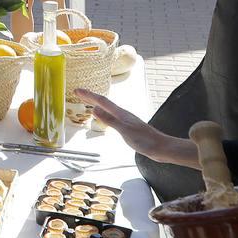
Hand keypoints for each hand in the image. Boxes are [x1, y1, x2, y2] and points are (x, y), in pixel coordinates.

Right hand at [74, 89, 199, 167]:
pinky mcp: (127, 127)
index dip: (88, 95)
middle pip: (103, 102)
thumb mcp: (124, 130)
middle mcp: (122, 114)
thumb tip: (94, 109)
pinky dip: (103, 113)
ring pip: (107, 108)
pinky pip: (111, 116)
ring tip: (88, 101)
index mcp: (121, 113)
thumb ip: (109, 120)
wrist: (160, 147)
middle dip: (90, 96)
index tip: (76, 90)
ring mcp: (125, 120)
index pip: (101, 101)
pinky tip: (104, 117)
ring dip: (96, 103)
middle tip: (77, 92)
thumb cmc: (145, 140)